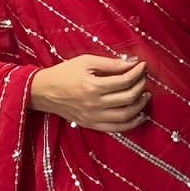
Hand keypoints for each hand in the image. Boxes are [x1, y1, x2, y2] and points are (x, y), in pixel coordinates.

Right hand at [31, 54, 149, 130]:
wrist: (44, 92)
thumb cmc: (65, 73)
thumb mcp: (86, 62)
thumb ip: (110, 63)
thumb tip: (133, 63)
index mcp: (93, 86)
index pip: (124, 80)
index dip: (138, 72)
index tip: (142, 66)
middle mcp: (95, 104)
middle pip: (128, 97)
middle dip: (141, 86)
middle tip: (144, 78)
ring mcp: (93, 117)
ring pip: (126, 115)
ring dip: (140, 105)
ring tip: (145, 95)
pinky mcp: (92, 125)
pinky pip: (117, 128)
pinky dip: (132, 123)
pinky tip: (140, 115)